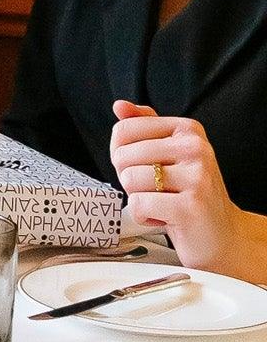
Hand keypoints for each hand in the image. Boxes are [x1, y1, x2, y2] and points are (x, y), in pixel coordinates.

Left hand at [109, 102, 266, 281]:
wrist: (221, 236)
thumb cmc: (188, 194)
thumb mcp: (168, 154)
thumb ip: (144, 126)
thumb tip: (120, 105)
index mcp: (188, 130)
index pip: (123, 130)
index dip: (122, 154)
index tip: (146, 167)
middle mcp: (196, 148)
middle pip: (122, 155)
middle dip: (130, 178)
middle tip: (157, 190)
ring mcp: (196, 177)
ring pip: (128, 179)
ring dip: (138, 198)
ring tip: (164, 202)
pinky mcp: (190, 206)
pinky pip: (137, 205)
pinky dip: (144, 217)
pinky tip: (166, 218)